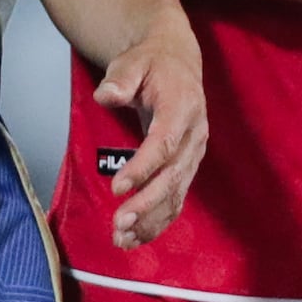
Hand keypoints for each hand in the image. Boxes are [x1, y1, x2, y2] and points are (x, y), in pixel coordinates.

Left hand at [85, 16, 207, 244]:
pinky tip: (135, 238)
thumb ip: (120, 79)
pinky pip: (176, 199)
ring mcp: (193, 154)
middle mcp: (195, 135)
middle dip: (147, 203)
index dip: (143, 168)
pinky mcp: (186, 167)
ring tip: (122, 239)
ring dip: (151, 220)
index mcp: (183, 107)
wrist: (175, 64)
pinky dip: (157, 221)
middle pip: (173, 176)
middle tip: (119, 224)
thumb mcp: (132, 62)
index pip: (165, 143)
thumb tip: (107, 95)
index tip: (118, 188)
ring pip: (176, 194)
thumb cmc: (149, 64)